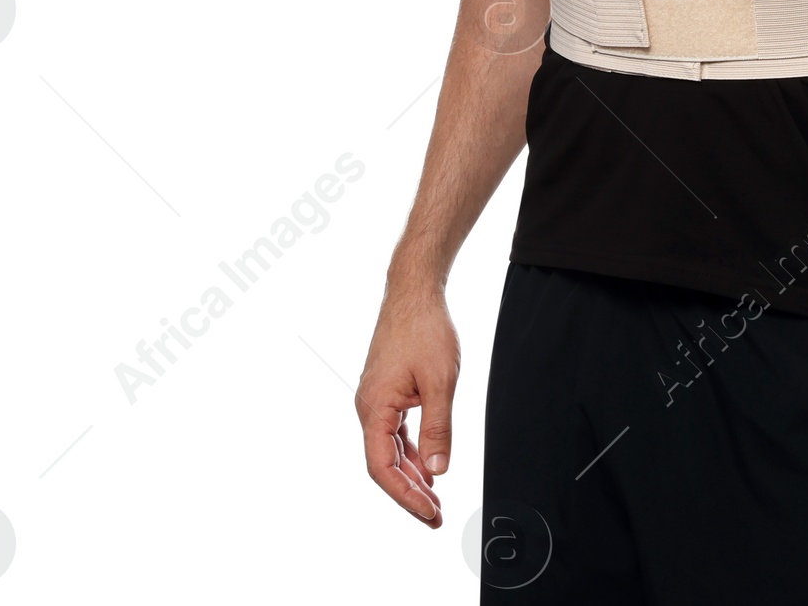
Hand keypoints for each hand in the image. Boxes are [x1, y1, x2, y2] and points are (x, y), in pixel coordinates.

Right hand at [356, 284, 460, 527]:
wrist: (414, 291)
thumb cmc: (425, 330)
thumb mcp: (440, 381)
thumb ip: (438, 428)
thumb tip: (439, 471)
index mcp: (374, 409)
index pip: (383, 469)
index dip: (406, 496)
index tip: (429, 513)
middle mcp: (368, 408)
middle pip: (384, 464)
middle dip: (410, 492)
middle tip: (436, 516)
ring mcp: (376, 400)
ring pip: (390, 449)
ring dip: (412, 474)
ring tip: (435, 498)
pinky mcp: (387, 392)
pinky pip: (395, 432)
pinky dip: (412, 450)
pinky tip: (429, 465)